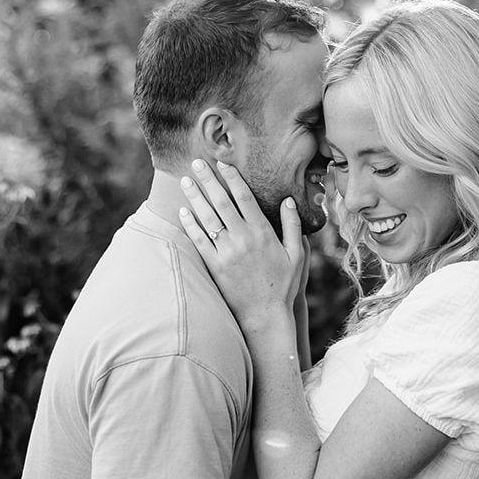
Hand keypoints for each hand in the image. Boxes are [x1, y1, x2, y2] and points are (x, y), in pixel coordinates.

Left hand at [178, 159, 307, 328]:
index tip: (223, 164)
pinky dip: (190, 225)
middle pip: (221, 202)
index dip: (232, 178)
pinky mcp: (214, 267)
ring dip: (195, 197)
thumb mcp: (296, 254)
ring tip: (185, 181)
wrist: (265, 316)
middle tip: (196, 162)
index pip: (244, 197)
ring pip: (207, 218)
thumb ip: (292, 225)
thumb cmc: (283, 285)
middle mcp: (243, 239)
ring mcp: (227, 253)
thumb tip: (287, 199)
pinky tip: (183, 212)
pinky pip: (199, 242)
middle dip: (208, 180)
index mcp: (263, 233)